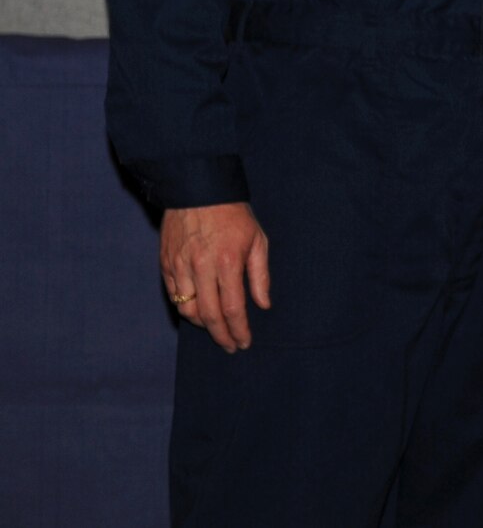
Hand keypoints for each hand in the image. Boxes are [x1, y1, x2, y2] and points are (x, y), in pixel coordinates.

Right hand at [160, 202, 269, 351]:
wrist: (199, 190)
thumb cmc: (234, 215)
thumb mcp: (257, 240)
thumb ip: (260, 275)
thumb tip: (263, 305)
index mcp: (227, 262)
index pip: (232, 308)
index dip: (238, 329)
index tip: (243, 342)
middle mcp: (201, 268)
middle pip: (208, 315)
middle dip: (221, 335)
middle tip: (230, 346)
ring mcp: (180, 267)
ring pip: (187, 309)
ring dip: (202, 324)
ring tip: (216, 328)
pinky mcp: (166, 264)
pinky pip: (174, 295)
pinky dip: (186, 307)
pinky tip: (198, 311)